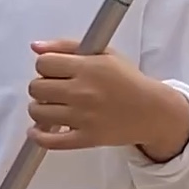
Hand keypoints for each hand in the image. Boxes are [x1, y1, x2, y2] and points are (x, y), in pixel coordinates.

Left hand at [27, 44, 188, 160]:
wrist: (152, 111)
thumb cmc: (127, 81)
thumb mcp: (103, 53)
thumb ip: (67, 46)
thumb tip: (35, 47)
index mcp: (87, 68)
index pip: (43, 63)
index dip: (45, 66)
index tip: (53, 70)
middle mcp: (83, 92)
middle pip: (36, 87)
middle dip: (41, 86)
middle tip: (53, 90)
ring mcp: (83, 117)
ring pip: (38, 113)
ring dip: (39, 109)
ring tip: (51, 107)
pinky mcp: (85, 138)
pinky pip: (50, 141)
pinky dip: (39, 136)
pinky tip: (39, 130)